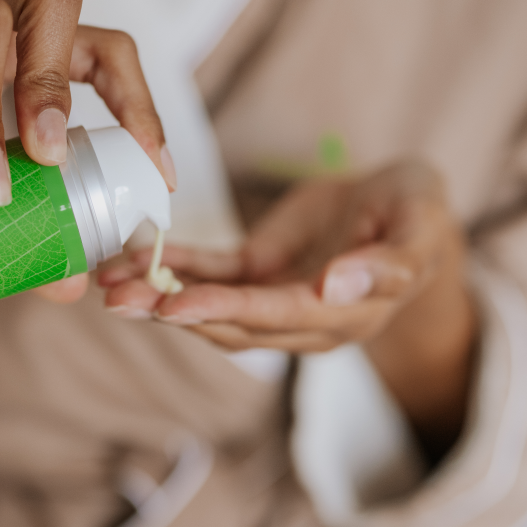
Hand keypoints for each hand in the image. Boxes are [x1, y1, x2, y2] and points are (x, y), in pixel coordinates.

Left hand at [100, 162, 475, 459]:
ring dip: (157, 294)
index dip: (224, 311)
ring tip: (108, 283)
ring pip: (209, 303)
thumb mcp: (419, 228)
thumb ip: (388, 265)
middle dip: (170, 310)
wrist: (405, 205)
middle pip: (229, 321)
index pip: (277, 317)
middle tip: (116, 299)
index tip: (172, 306)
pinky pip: (209, 272)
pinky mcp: (257, 271)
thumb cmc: (418, 214)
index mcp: (342, 315)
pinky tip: (130, 260)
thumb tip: (336, 289)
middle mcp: (301, 318)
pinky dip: (170, 267)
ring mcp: (274, 297)